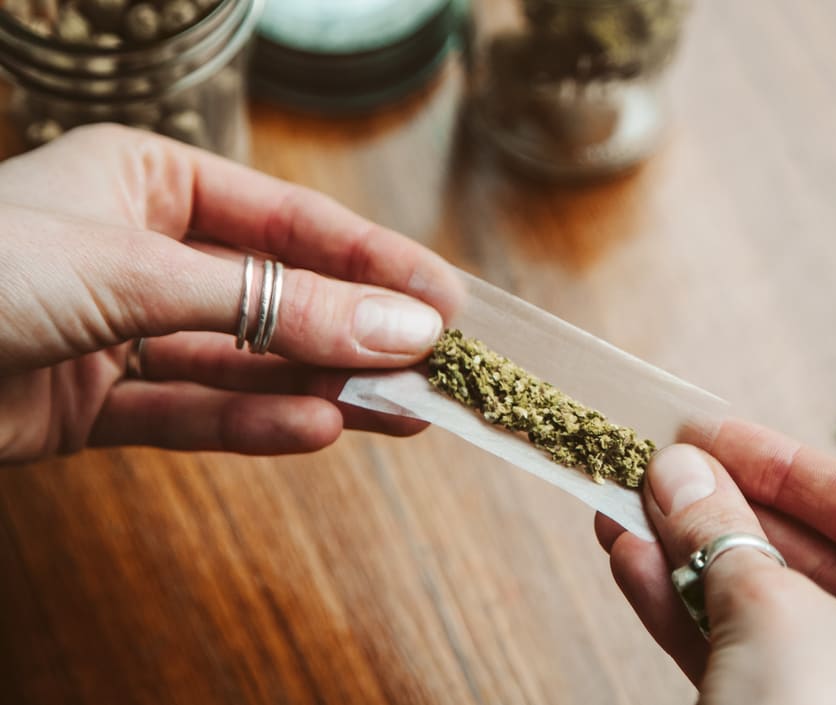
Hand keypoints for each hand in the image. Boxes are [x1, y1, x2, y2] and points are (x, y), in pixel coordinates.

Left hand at [0, 125, 462, 462]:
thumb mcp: (138, 273)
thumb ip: (275, 307)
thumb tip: (403, 329)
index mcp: (147, 180)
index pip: (291, 222)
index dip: (375, 262)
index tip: (447, 302)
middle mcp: (140, 251)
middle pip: (277, 296)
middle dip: (356, 333)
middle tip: (437, 369)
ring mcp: (117, 331)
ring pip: (244, 362)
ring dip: (319, 386)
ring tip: (401, 411)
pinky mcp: (90, 405)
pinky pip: (192, 413)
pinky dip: (253, 426)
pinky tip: (318, 431)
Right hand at [596, 419, 835, 703]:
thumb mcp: (768, 617)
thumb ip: (724, 531)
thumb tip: (679, 469)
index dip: (779, 462)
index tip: (707, 432)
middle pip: (818, 558)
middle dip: (725, 515)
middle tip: (659, 471)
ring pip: (779, 612)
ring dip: (695, 562)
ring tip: (626, 509)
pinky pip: (763, 661)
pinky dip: (697, 618)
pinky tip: (634, 566)